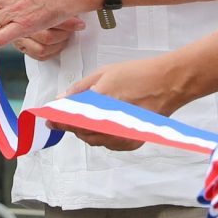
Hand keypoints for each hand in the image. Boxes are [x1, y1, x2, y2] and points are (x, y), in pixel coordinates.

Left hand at [64, 58, 190, 149]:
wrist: (169, 84)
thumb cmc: (138, 74)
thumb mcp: (104, 73)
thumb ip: (80, 89)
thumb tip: (61, 100)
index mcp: (101, 105)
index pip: (71, 119)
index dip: (58, 120)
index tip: (49, 119)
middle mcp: (111, 125)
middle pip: (81, 132)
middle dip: (71, 125)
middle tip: (63, 118)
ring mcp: (122, 137)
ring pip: (94, 140)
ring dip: (84, 131)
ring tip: (83, 120)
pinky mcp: (132, 143)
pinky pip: (108, 144)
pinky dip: (101, 136)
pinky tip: (102, 125)